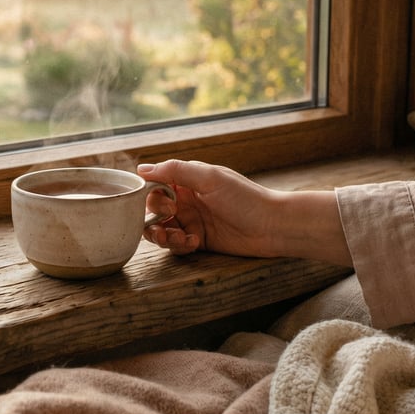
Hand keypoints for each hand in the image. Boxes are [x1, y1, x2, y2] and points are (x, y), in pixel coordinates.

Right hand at [138, 159, 351, 265]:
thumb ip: (175, 171)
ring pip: (161, 230)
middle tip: (171, 219)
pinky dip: (179, 245)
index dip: (151, 195)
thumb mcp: (209, 178)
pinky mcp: (198, 241)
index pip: (155, 185)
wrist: (273, 227)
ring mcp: (192, 221)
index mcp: (188, 180)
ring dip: (162, 236)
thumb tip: (142, 168)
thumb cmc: (245, 198)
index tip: (163, 203)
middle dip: (154, 218)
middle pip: (153, 210)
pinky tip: (194, 242)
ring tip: (175, 238)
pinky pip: (176, 245)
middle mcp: (187, 200)